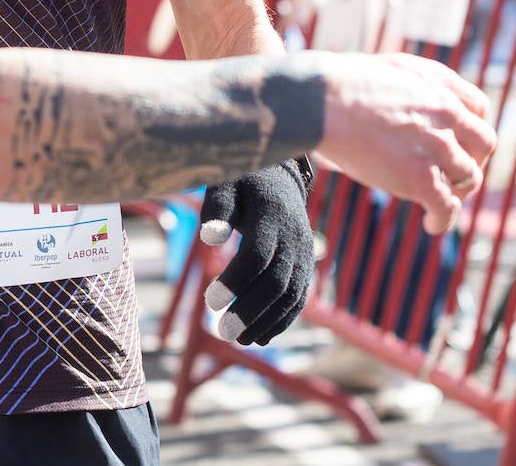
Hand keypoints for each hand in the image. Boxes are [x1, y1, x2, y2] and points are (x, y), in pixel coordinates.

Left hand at [199, 162, 314, 343]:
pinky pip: (299, 298)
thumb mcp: (226, 183)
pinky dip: (282, 320)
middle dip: (250, 311)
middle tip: (222, 333)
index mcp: (272, 215)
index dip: (235, 281)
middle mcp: (295, 237)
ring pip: (291, 296)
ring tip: (238, 341)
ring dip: (266, 322)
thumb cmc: (243, 179)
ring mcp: (305, 253)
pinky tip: (260, 338)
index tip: (208, 301)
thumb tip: (208, 238)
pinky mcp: (307, 265)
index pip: (257, 256)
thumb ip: (217, 209)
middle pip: (277, 282)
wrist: (281, 174)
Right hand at [317, 52, 496, 234]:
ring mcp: (437, 147)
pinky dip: (443, 219)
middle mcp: (447, 113)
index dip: (470, 127)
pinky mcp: (422, 178)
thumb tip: (412, 102)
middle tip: (452, 172)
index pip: (478, 108)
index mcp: (438, 84)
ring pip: (468, 178)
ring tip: (439, 200)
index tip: (458, 140)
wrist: (317, 100)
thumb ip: (413, 84)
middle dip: (472, 159)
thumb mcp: (387, 68)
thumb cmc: (338, 82)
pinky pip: (447, 207)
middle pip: (483, 144)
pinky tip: (432, 224)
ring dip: (457, 190)